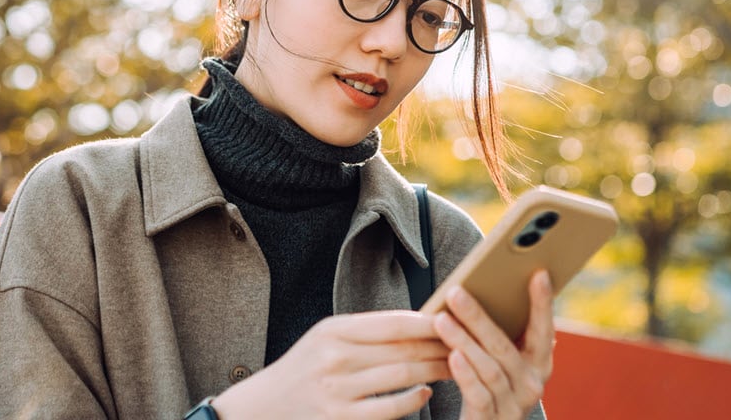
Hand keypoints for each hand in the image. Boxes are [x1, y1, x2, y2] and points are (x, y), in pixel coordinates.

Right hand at [212, 311, 451, 419]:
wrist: (263, 407)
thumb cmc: (304, 368)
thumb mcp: (326, 338)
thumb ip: (366, 331)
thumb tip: (418, 321)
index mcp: (333, 331)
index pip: (394, 322)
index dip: (430, 321)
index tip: (455, 320)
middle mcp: (335, 358)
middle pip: (404, 350)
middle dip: (441, 347)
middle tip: (467, 345)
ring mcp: (338, 391)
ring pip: (403, 377)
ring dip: (435, 371)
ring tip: (455, 366)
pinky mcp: (341, 419)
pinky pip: (390, 410)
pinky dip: (414, 400)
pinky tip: (426, 393)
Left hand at [432, 270, 554, 419]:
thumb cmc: (488, 387)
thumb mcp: (501, 363)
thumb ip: (500, 336)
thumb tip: (481, 291)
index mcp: (539, 364)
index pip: (543, 330)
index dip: (542, 303)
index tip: (538, 273)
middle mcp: (532, 384)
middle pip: (504, 346)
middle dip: (479, 317)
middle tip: (455, 291)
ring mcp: (514, 405)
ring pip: (489, 368)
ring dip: (464, 341)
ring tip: (441, 320)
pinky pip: (479, 395)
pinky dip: (466, 374)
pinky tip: (452, 356)